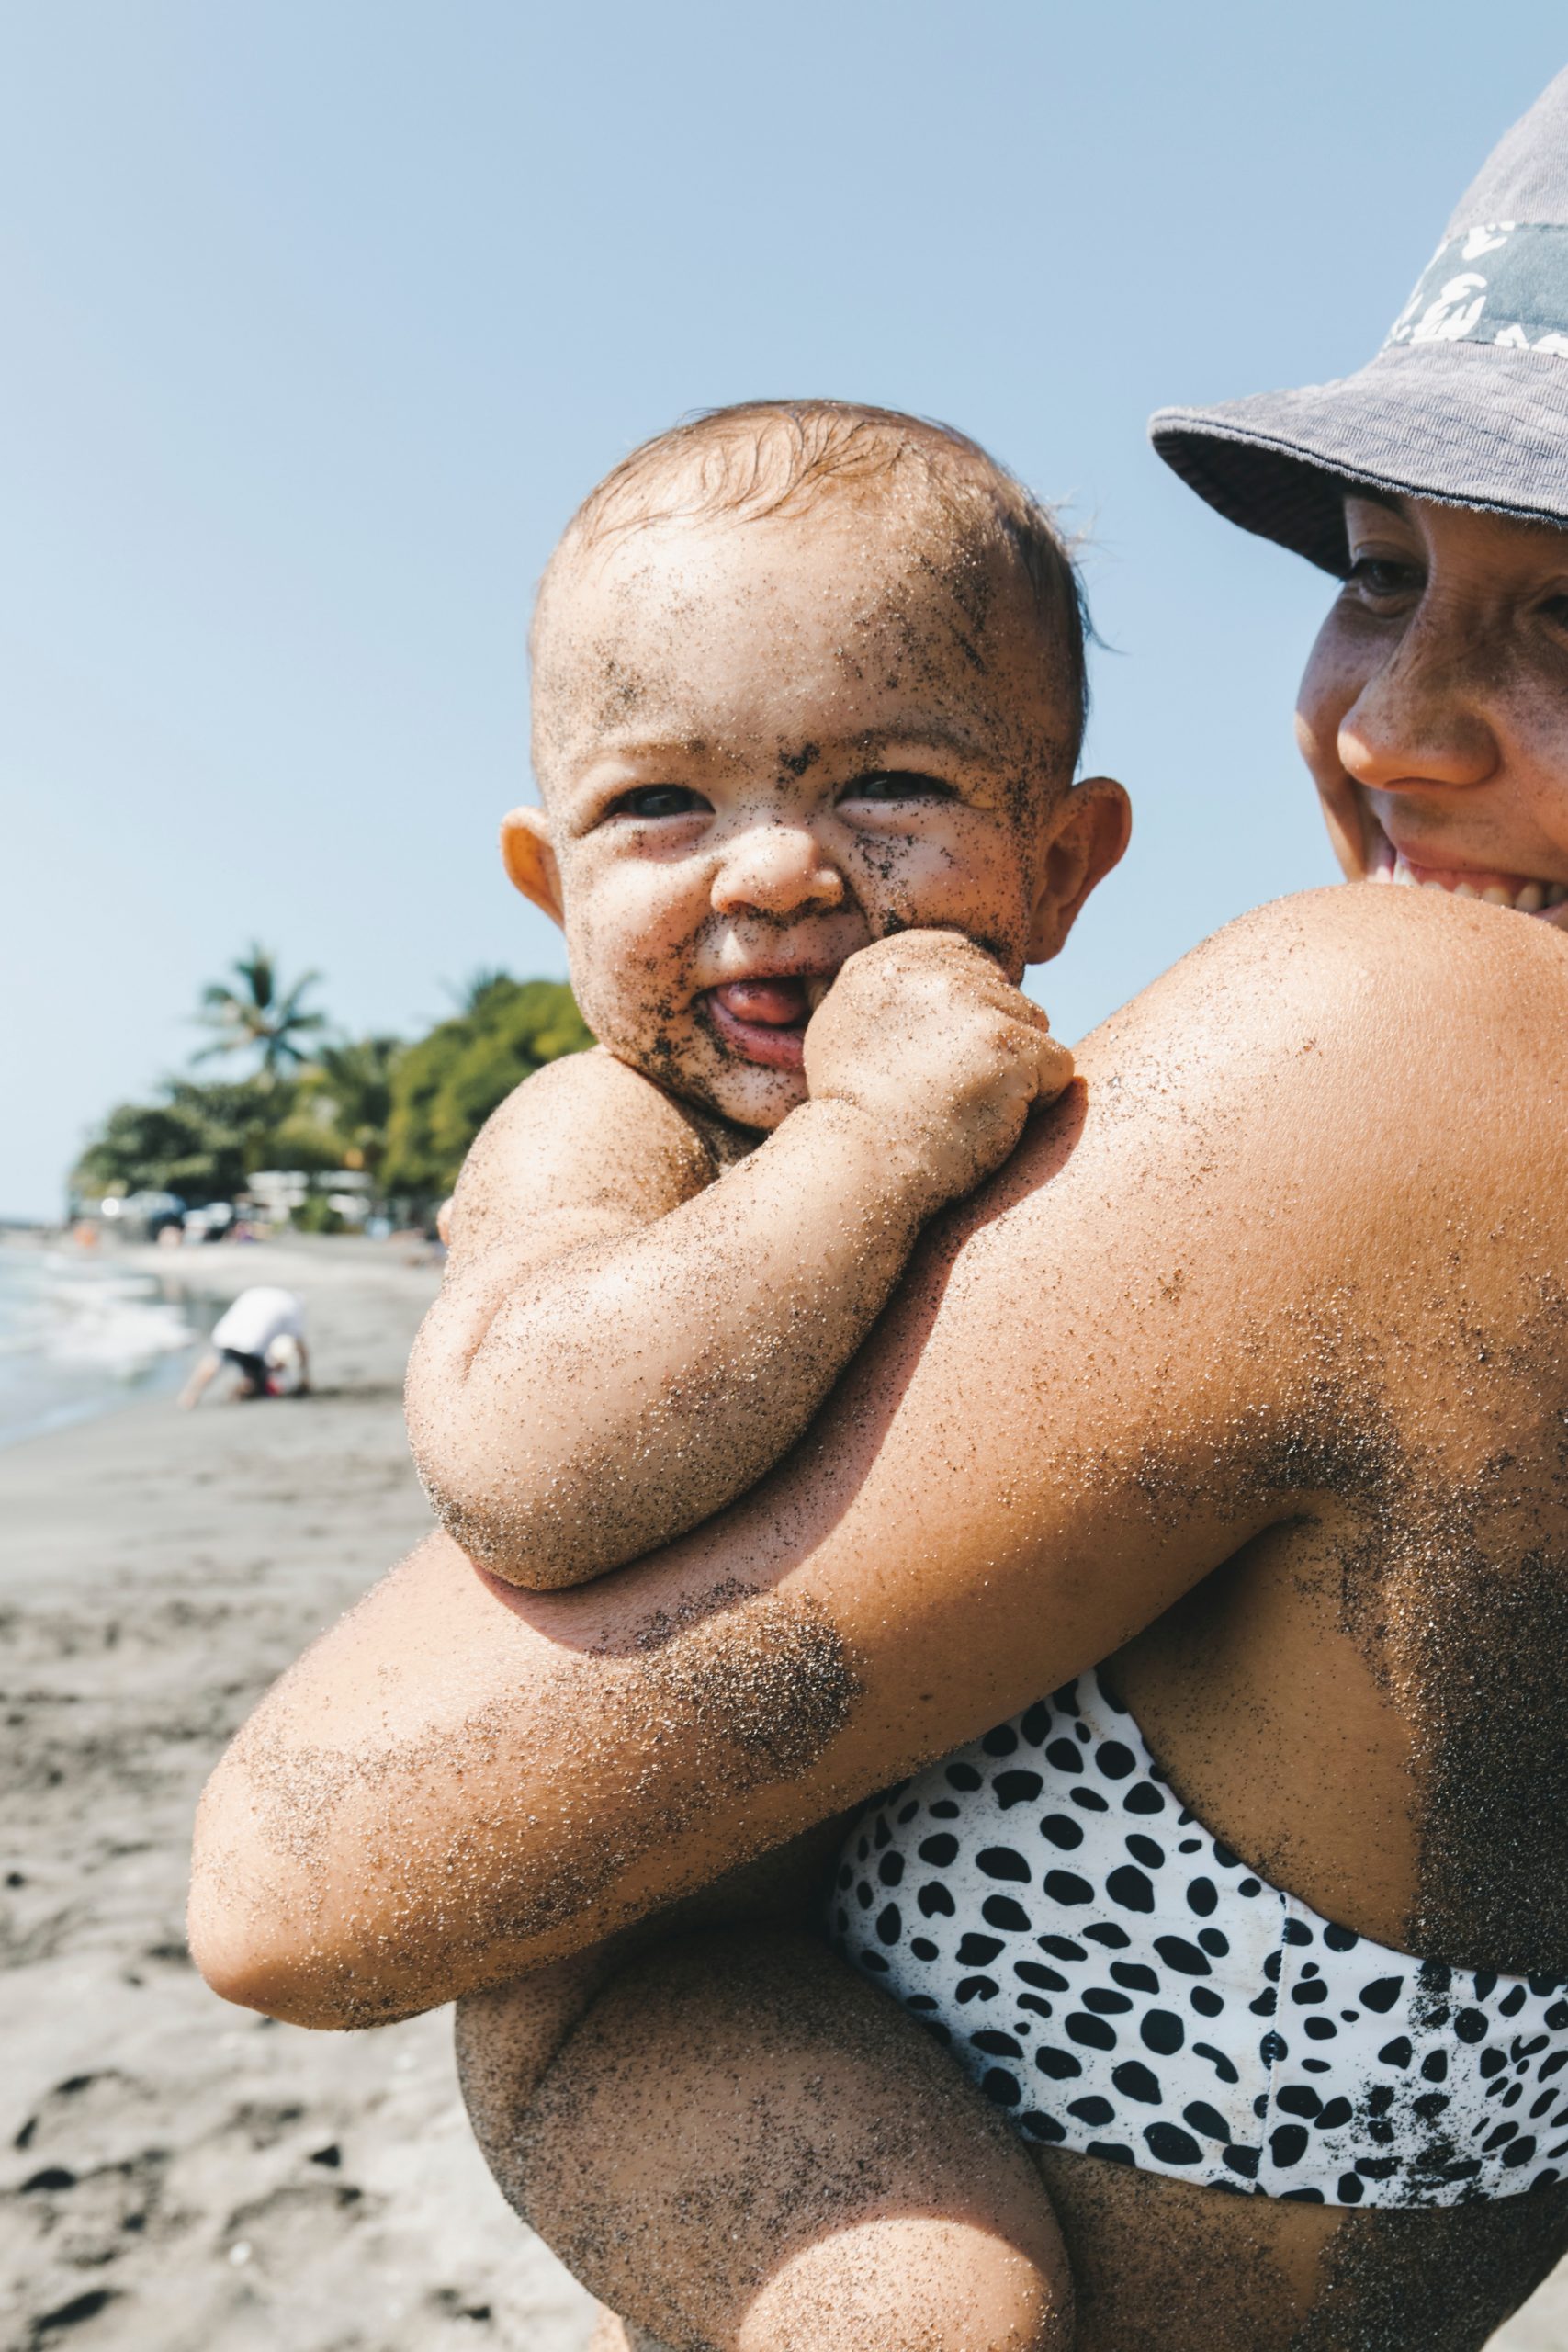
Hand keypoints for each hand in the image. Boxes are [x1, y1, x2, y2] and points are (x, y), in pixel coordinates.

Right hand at [803, 931, 1072, 1215]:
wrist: (860, 1170)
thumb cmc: (851, 1120)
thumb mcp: (844, 1033)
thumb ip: (889, 997)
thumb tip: (934, 983)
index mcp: (886, 963)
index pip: (964, 956)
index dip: (969, 1010)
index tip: (945, 1056)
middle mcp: (929, 971)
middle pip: (1003, 991)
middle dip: (992, 1041)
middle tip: (951, 1091)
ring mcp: (972, 1005)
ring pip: (1033, 1025)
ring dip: (1017, 1068)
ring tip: (969, 1109)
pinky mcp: (1012, 1046)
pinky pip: (1058, 1065)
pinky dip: (1039, 1100)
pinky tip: (994, 1123)